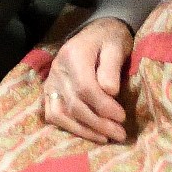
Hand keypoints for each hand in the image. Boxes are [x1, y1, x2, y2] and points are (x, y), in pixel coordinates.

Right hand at [42, 17, 134, 142]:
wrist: (96, 33)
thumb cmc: (109, 40)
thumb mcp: (115, 47)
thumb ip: (111, 67)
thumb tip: (110, 92)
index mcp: (73, 56)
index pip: (85, 88)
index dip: (103, 106)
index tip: (122, 117)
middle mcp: (58, 69)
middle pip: (75, 105)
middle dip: (98, 123)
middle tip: (120, 133)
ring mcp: (51, 81)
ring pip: (61, 114)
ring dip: (84, 130)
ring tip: (105, 138)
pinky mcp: (49, 91)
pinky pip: (53, 114)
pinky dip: (68, 127)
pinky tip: (88, 133)